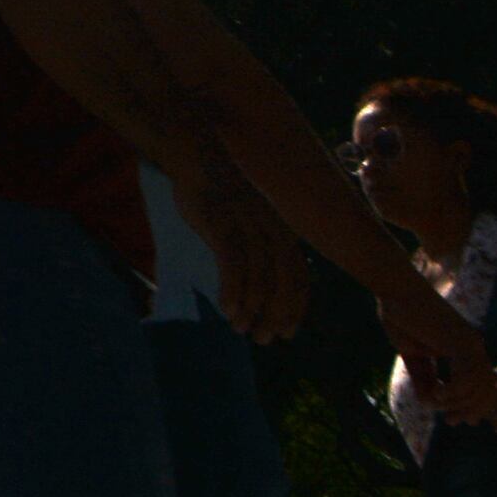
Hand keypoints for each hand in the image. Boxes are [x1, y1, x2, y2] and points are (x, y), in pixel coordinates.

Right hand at [174, 149, 306, 344]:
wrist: (197, 157)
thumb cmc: (218, 189)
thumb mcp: (247, 216)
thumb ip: (257, 242)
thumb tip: (257, 275)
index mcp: (282, 231)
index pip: (299, 278)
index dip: (295, 308)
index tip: (286, 332)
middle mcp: (273, 232)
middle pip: (284, 284)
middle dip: (276, 316)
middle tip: (263, 339)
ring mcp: (249, 229)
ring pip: (259, 279)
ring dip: (252, 309)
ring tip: (240, 329)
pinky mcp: (224, 227)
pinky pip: (233, 267)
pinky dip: (233, 291)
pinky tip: (227, 309)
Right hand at [383, 285, 494, 422]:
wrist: (396, 290)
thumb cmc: (401, 316)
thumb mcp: (412, 353)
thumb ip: (422, 376)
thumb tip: (428, 401)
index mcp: (465, 348)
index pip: (483, 383)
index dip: (476, 405)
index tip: (462, 421)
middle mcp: (474, 346)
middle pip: (487, 389)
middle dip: (471, 410)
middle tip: (450, 422)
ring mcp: (470, 344)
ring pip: (479, 387)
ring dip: (458, 403)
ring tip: (435, 404)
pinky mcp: (460, 343)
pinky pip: (466, 379)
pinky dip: (452, 392)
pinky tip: (435, 394)